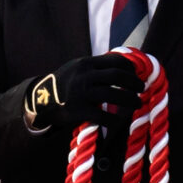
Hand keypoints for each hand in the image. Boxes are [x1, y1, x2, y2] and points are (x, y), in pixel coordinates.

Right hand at [26, 53, 140, 132]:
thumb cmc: (66, 83)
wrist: (41, 99)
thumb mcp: (78, 68)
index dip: (130, 68)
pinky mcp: (79, 110)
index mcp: (86, 63)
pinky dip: (114, 119)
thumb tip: (124, 67)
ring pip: (113, 94)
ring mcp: (81, 93)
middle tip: (141, 88)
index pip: (115, 61)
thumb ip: (97, 67)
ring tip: (137, 103)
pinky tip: (119, 121)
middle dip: (134, 82)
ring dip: (130, 99)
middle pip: (117, 76)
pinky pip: (103, 115)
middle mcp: (84, 76)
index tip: (136, 73)